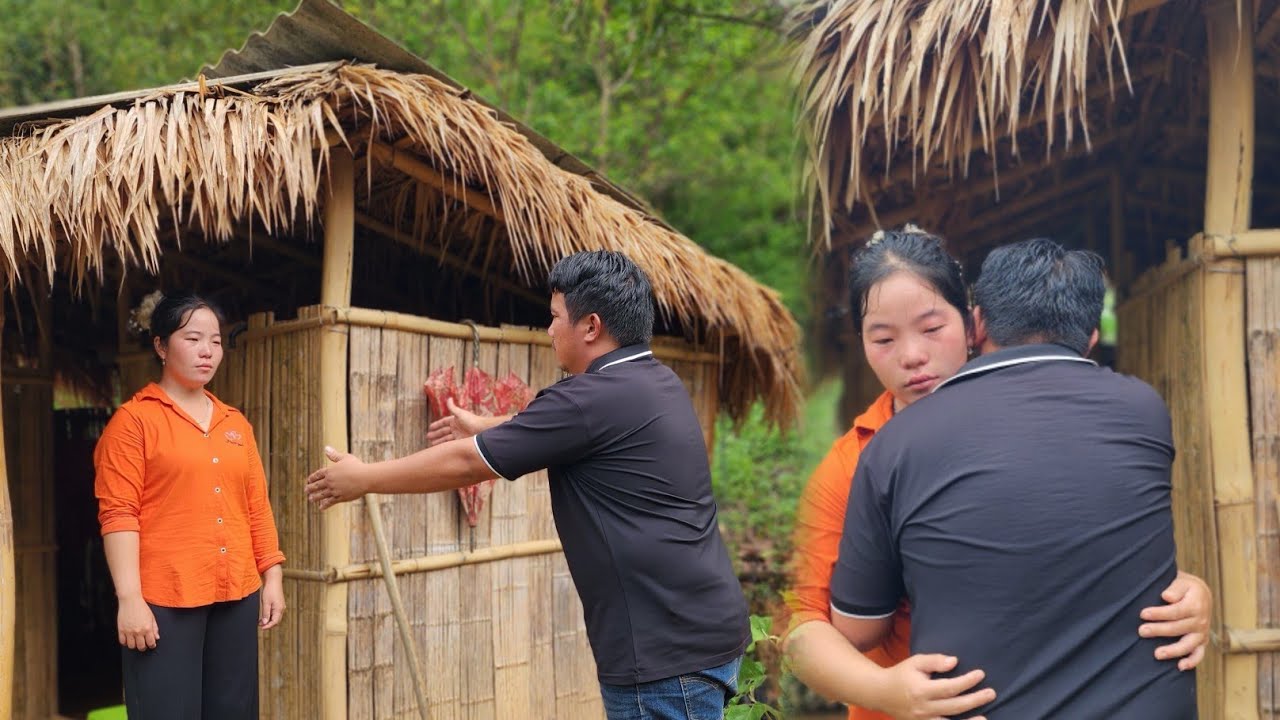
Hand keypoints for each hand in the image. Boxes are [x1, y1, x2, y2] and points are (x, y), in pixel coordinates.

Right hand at [118, 596, 159, 650]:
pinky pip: (122, 642)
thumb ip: (155, 628)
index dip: (152, 645)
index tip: (151, 645)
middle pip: (141, 646)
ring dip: (134, 645)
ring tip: (135, 642)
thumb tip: (157, 638)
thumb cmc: (142, 607)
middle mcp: (138, 631)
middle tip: (143, 645)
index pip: (151, 642)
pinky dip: (125, 643)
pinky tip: (128, 639)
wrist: (130, 601)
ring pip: (131, 646)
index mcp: (147, 628)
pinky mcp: (121, 630)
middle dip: (143, 647)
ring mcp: (129, 631)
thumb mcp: (152, 617)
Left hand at [259, 566, 285, 629]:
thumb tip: (265, 623)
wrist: (274, 580)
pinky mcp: (279, 603)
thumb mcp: (266, 603)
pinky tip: (264, 615)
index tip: (261, 628)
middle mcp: (282, 608)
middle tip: (260, 625)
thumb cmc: (270, 590)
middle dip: (268, 624)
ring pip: (276, 617)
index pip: (275, 622)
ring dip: (269, 620)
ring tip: (260, 621)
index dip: (268, 626)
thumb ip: (265, 613)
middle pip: (276, 621)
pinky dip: (270, 616)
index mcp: (279, 609)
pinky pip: (275, 613)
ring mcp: (281, 606)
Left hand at [306, 446, 369, 509]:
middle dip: (310, 488)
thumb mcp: (345, 458)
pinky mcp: (340, 497)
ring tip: (310, 499)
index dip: (312, 478)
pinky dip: (325, 505)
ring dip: (315, 497)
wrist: (365, 478)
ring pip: (321, 495)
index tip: (309, 480)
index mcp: (330, 471)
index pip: (318, 475)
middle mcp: (330, 481)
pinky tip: (321, 507)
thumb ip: (334, 455)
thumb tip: (326, 448)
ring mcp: (334, 490)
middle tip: (306, 490)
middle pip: (317, 485)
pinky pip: (330, 502)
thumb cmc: (357, 466)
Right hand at [426, 398, 487, 445]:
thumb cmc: (471, 420)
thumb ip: (453, 407)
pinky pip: (451, 443)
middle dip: (436, 434)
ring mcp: (458, 434)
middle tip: (428, 437)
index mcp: (455, 420)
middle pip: (443, 431)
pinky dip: (445, 445)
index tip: (430, 427)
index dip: (437, 425)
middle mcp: (456, 427)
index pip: (443, 422)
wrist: (481, 430)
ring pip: (446, 438)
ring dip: (439, 440)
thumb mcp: (460, 413)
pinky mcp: (461, 441)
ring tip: (431, 444)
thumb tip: (449, 398)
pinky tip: (440, 447)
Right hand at [873, 654, 995, 719]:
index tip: (981, 674)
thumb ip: (935, 661)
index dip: (967, 682)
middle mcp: (923, 708)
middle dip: (975, 700)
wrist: (880, 693)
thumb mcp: (915, 662)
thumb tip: (955, 662)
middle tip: (991, 693)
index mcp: (921, 690)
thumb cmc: (901, 674)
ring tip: (985, 718)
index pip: (950, 687)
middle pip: (954, 706)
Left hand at [1140, 570, 1211, 669]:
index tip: (1143, 614)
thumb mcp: (1182, 581)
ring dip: (1173, 650)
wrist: (1201, 594)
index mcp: (1195, 605)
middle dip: (1159, 630)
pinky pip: (1199, 654)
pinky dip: (1192, 662)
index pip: (1175, 611)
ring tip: (1156, 654)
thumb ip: (1175, 588)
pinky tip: (1180, 667)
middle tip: (1141, 631)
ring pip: (1188, 645)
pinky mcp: (1201, 641)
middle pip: (1178, 628)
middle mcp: (1200, 621)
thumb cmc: (1185, 587)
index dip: (1159, 613)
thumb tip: (1166, 597)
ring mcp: (1201, 633)